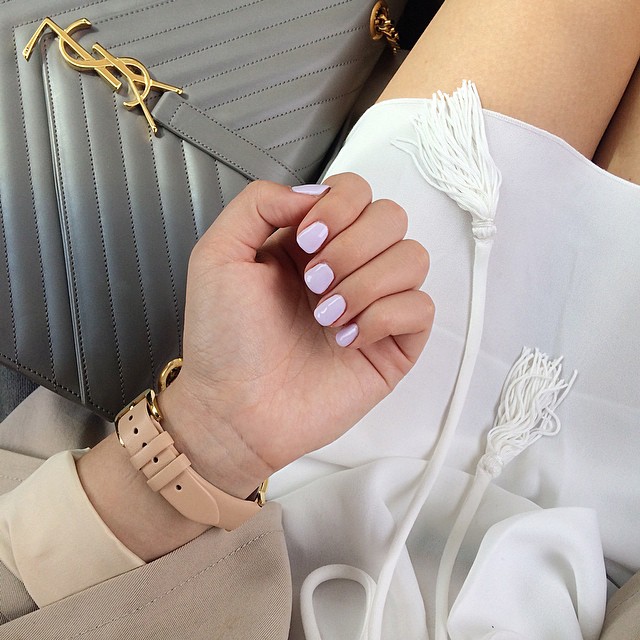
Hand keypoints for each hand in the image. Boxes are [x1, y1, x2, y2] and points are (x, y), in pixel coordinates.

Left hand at [160, 173, 433, 497]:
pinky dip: (384, 317)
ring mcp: (373, 305)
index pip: (356, 191)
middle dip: (353, 245)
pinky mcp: (392, 345)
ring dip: (368, 283)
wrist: (235, 410)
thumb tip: (313, 193)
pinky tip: (347, 339)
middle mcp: (347, 267)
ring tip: (326, 316)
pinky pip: (421, 308)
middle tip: (314, 282)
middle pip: (391, 217)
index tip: (306, 240)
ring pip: (413, 258)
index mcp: (310, 242)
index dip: (340, 206)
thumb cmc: (223, 342)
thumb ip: (259, 203)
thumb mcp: (218, 255)